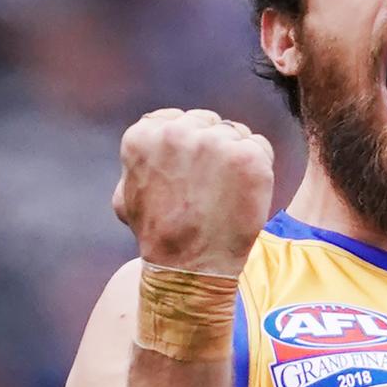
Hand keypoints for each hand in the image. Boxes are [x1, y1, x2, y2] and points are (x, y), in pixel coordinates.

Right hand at [113, 108, 273, 274]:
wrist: (188, 267)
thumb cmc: (157, 235)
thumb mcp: (126, 194)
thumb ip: (138, 160)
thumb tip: (148, 136)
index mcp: (145, 134)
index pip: (178, 119)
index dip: (189, 147)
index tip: (189, 174)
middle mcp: (178, 131)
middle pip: (210, 123)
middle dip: (213, 148)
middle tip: (209, 187)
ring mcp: (215, 142)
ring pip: (237, 134)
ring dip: (236, 158)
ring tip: (224, 194)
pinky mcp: (247, 157)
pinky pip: (260, 148)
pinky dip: (258, 169)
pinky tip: (243, 194)